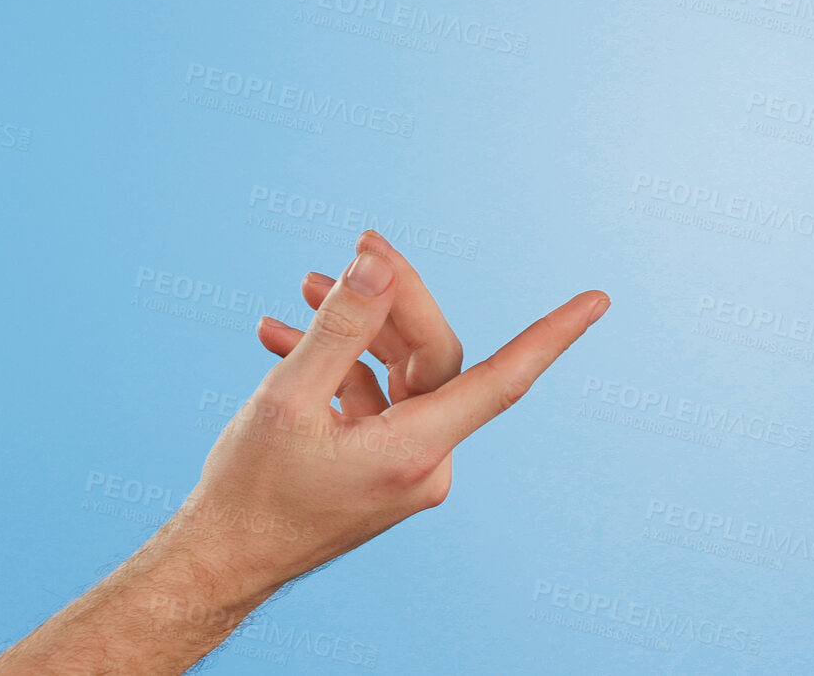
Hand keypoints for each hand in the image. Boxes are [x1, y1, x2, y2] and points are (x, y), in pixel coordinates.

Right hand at [170, 230, 608, 594]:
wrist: (216, 565)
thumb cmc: (248, 492)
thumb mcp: (286, 398)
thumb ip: (341, 326)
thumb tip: (380, 266)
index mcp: (417, 451)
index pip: (504, 377)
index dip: (552, 334)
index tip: (597, 301)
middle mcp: (426, 463)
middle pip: (433, 358)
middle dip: (393, 300)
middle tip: (357, 248)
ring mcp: (407, 469)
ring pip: (403, 375)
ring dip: (358, 329)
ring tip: (308, 286)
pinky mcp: (383, 468)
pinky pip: (377, 401)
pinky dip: (340, 366)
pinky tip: (285, 334)